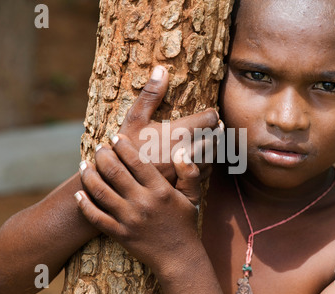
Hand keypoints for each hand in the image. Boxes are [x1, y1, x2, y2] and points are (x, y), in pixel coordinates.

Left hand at [75, 134, 203, 274]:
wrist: (178, 257)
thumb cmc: (185, 223)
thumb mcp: (193, 197)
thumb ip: (189, 173)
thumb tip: (181, 152)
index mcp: (161, 191)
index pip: (137, 161)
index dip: (123, 146)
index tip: (115, 137)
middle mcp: (143, 202)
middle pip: (114, 171)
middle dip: (103, 155)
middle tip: (98, 148)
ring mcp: (129, 219)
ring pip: (101, 191)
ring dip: (89, 175)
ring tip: (84, 165)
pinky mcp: (119, 234)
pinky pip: (96, 217)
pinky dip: (84, 205)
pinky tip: (78, 194)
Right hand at [116, 65, 220, 184]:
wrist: (118, 181)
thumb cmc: (124, 147)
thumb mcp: (134, 118)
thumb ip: (150, 94)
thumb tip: (161, 69)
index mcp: (179, 132)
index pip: (211, 119)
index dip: (211, 115)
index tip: (208, 113)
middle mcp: (188, 151)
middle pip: (216, 138)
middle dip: (215, 130)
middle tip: (212, 126)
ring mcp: (188, 170)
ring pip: (213, 155)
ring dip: (213, 146)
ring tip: (208, 140)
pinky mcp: (185, 184)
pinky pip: (206, 172)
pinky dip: (206, 163)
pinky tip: (198, 158)